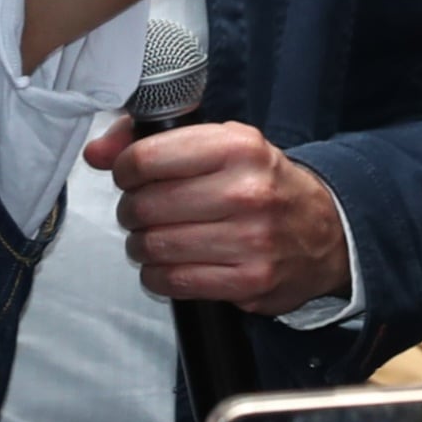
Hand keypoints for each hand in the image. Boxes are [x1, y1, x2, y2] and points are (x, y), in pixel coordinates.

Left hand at [85, 119, 349, 312]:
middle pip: (146, 205)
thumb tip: (96, 152)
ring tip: (149, 238)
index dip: (124, 170)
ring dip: (141, 245)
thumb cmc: (261, 182)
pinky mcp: (250, 282)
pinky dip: (157, 276)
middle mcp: (247, 191)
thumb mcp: (219, 144)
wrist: (325, 229)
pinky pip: (175, 282)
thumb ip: (152, 140)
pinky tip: (164, 265)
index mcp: (237, 146)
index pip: (146, 158)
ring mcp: (251, 240)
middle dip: (131, 210)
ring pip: (156, 245)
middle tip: (139, 211)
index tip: (129, 176)